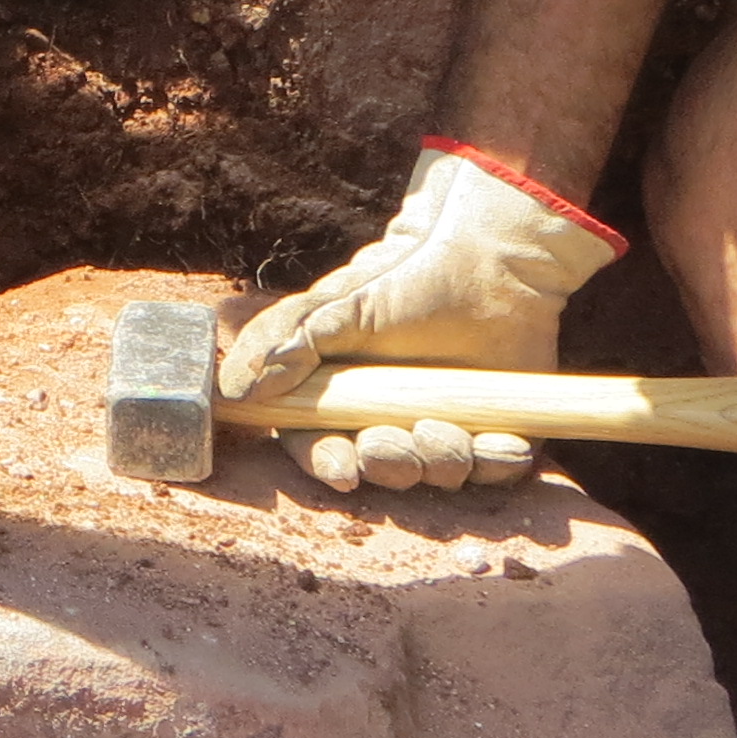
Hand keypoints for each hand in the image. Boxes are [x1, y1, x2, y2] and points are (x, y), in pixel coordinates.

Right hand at [222, 141, 622, 491]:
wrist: (487, 263)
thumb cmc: (404, 283)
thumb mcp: (334, 308)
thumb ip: (282, 345)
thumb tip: (234, 390)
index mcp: (345, 399)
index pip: (322, 446)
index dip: (326, 463)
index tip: (341, 468)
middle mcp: (394, 420)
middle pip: (382, 469)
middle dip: (386, 465)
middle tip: (391, 441)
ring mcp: (448, 428)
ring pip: (439, 474)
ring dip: (439, 462)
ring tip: (445, 426)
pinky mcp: (502, 429)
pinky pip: (499, 470)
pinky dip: (497, 462)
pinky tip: (497, 437)